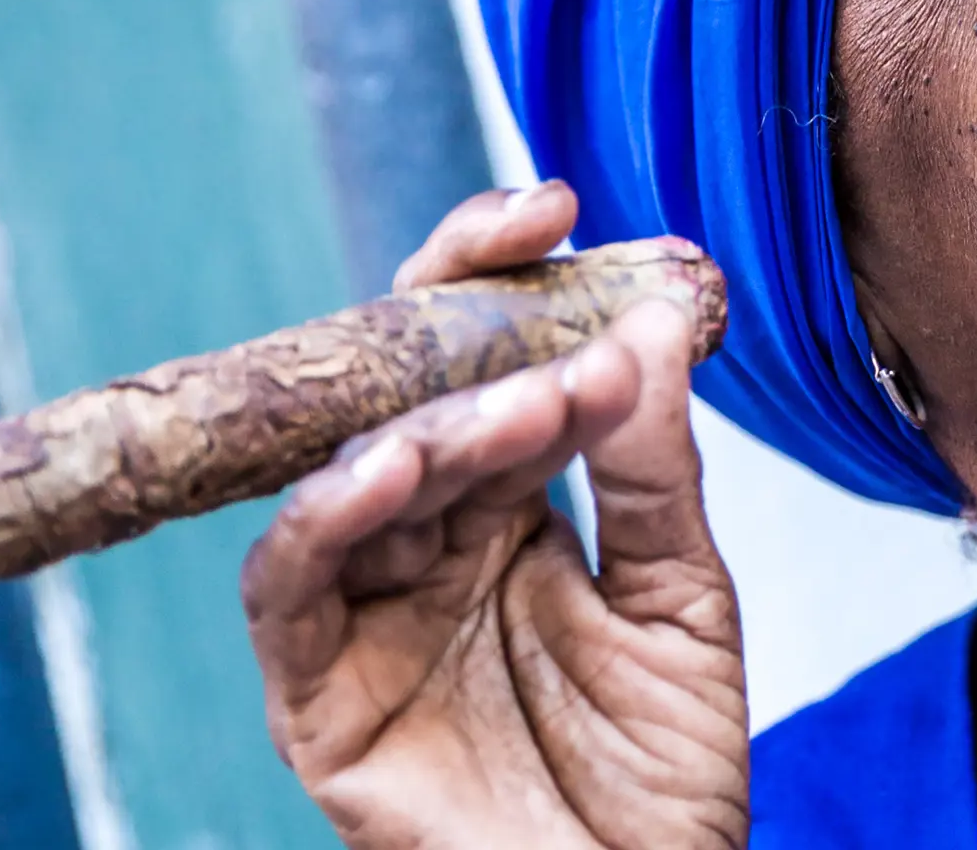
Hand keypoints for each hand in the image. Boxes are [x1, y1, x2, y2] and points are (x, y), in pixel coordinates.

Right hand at [240, 183, 748, 849]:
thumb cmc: (663, 771)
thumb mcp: (685, 597)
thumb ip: (656, 468)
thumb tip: (651, 323)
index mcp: (517, 506)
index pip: (491, 361)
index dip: (508, 278)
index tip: (561, 205)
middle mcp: (436, 541)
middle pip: (413, 393)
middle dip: (468, 319)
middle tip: (534, 262)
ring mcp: (375, 611)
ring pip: (360, 475)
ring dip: (432, 420)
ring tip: (518, 402)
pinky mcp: (323, 692)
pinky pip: (291, 588)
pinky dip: (326, 519)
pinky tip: (391, 469)